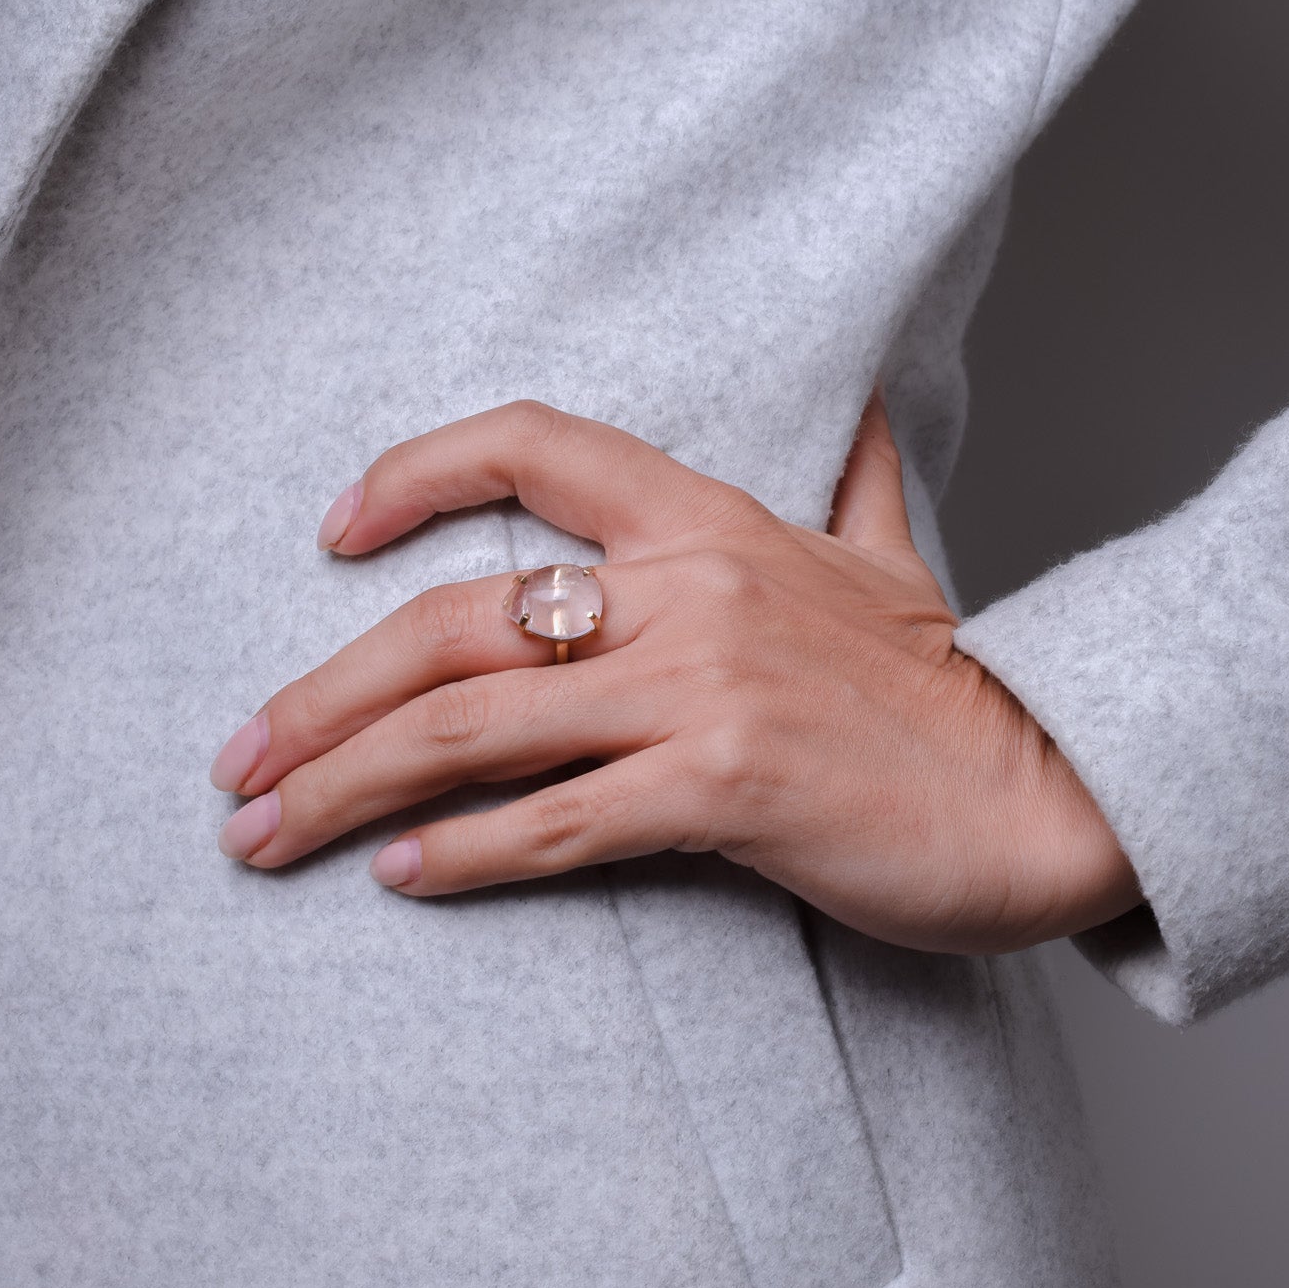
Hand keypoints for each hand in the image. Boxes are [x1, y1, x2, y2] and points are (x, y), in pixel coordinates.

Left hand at [209, 397, 1140, 953]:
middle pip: (452, 621)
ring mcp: (705, 685)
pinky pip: (557, 820)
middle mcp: (691, 587)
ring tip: (268, 835)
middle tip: (238, 761)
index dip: (415, 473)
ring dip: (348, 784)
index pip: (532, 445)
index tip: (331, 533)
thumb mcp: (893, 559)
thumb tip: (863, 409)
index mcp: (711, 520)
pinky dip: (464, 853)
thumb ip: (855, 481)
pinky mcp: (726, 788)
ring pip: (476, 725)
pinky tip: (399, 877)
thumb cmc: (954, 687)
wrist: (1050, 789)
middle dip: (322, 695)